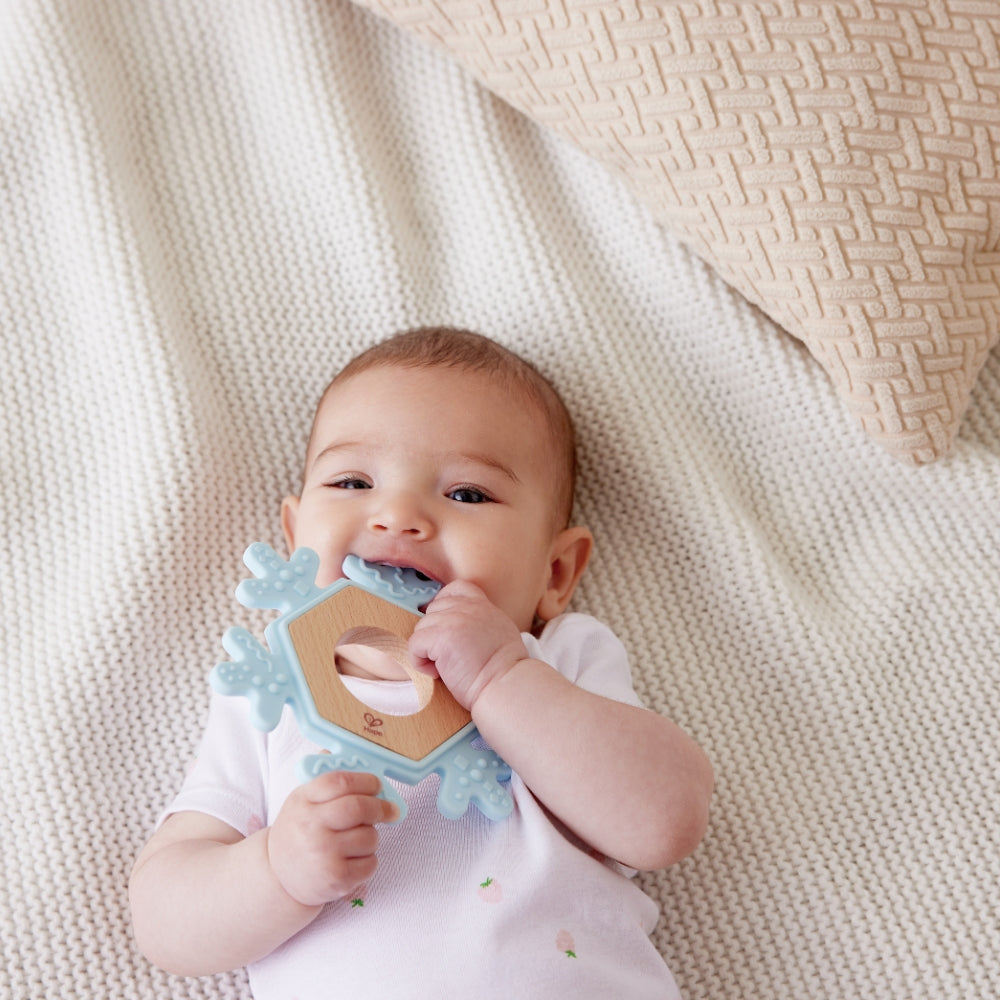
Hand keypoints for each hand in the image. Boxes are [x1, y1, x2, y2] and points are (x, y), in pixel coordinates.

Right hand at [266, 770, 397, 907]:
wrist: (280, 877)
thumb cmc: (299, 832)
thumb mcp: (302, 800)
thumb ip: (325, 777)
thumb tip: (349, 755)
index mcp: (303, 801)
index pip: (339, 781)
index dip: (366, 780)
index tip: (378, 784)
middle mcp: (311, 826)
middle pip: (359, 807)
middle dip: (381, 807)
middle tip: (391, 809)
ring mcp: (323, 854)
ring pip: (369, 836)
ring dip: (371, 836)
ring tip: (357, 840)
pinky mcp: (336, 878)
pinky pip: (370, 862)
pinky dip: (369, 860)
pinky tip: (353, 859)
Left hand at [408, 581, 528, 709]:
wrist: (506, 686)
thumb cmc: (504, 671)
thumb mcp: (500, 632)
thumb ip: (479, 622)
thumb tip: (458, 629)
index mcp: (483, 606)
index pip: (455, 589)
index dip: (444, 606)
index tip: (447, 629)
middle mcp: (469, 607)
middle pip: (433, 610)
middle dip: (435, 633)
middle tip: (451, 656)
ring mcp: (454, 620)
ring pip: (421, 628)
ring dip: (428, 650)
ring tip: (448, 667)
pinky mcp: (441, 637)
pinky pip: (414, 644)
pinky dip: (421, 662)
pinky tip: (439, 673)